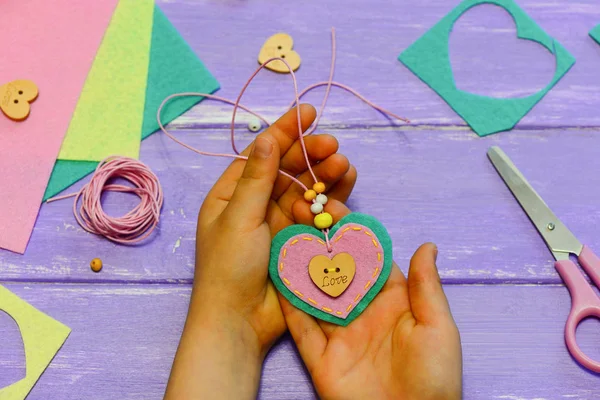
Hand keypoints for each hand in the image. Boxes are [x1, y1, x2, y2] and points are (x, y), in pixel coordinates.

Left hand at [165, 105, 357, 399]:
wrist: (240, 322)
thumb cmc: (228, 268)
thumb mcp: (238, 218)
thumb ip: (255, 178)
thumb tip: (266, 137)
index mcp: (232, 194)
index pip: (261, 154)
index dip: (284, 131)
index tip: (309, 112)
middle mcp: (257, 204)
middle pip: (289, 170)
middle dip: (311, 155)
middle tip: (333, 146)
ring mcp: (280, 223)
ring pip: (307, 190)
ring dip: (325, 176)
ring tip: (344, 166)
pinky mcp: (300, 241)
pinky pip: (318, 215)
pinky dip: (331, 202)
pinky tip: (345, 190)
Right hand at [282, 206, 461, 399]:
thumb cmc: (434, 378)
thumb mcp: (436, 326)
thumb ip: (425, 286)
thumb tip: (427, 244)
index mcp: (392, 302)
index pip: (367, 258)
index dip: (350, 232)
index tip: (332, 206)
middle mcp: (362, 314)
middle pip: (336, 270)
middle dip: (319, 242)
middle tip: (300, 212)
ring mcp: (339, 336)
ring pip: (314, 294)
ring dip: (299, 266)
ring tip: (284, 234)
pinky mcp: (320, 359)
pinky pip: (301, 328)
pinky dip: (288, 304)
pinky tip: (277, 277)